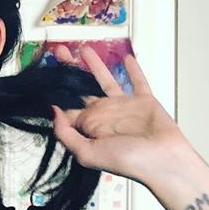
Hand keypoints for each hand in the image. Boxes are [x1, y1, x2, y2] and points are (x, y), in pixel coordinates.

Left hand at [50, 44, 191, 182]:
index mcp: (89, 127)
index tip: (46, 72)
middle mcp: (104, 115)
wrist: (162, 160)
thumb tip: (53, 111)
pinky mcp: (144, 100)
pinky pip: (138, 81)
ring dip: (96, 65)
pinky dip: (134, 69)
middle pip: (83, 88)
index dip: (57, 90)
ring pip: (106, 80)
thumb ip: (67, 134)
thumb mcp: (87, 153)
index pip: (68, 105)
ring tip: (85, 49)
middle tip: (60, 52)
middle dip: (71, 70)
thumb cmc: (126, 161)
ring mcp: (124, 106)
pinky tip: (126, 57)